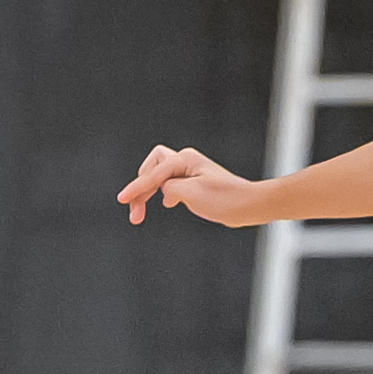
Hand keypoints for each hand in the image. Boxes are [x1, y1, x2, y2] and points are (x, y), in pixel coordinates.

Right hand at [119, 146, 264, 226]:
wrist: (250, 205)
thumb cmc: (226, 200)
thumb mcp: (192, 194)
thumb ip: (169, 188)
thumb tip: (164, 191)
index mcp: (184, 159)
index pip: (153, 174)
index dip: (136, 188)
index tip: (122, 200)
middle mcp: (186, 160)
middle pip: (151, 170)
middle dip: (140, 190)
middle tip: (134, 214)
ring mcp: (190, 170)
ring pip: (158, 176)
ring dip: (148, 192)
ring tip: (140, 214)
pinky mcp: (194, 181)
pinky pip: (169, 182)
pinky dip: (161, 192)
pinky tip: (166, 203)